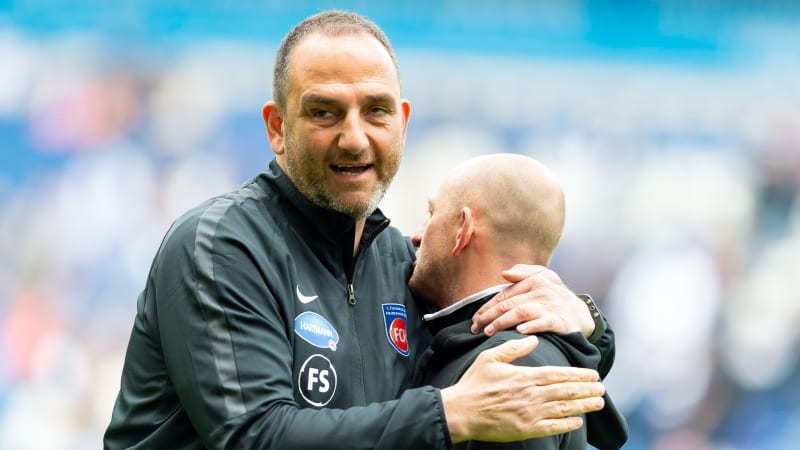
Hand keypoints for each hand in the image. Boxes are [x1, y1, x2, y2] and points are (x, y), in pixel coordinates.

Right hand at [440, 336, 604, 442]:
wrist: (461, 412)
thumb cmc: (474, 384)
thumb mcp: (490, 358)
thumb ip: (513, 348)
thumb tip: (533, 339)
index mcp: (524, 376)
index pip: (558, 374)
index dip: (577, 374)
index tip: (593, 374)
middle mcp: (531, 394)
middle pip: (565, 391)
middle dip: (586, 389)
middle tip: (602, 388)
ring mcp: (530, 413)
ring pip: (563, 408)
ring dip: (583, 405)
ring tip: (598, 402)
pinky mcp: (526, 429)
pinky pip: (553, 427)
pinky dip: (567, 424)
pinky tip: (578, 421)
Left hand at [470, 264, 594, 337]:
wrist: (581, 315)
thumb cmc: (556, 297)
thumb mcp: (544, 277)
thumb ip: (524, 272)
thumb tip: (505, 274)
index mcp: (535, 280)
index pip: (504, 295)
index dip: (487, 307)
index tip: (475, 319)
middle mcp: (541, 290)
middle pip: (508, 304)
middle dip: (488, 317)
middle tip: (475, 328)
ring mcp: (550, 305)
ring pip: (520, 313)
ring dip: (502, 323)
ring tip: (488, 332)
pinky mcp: (559, 320)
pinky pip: (542, 323)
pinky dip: (530, 326)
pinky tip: (518, 331)